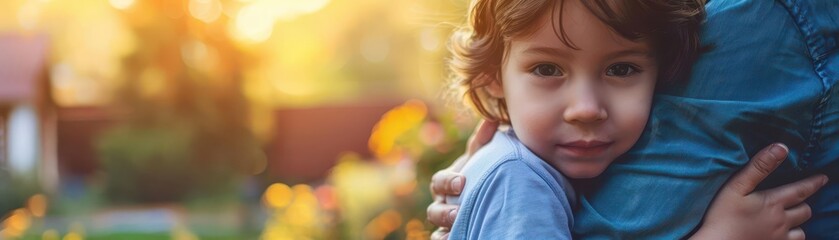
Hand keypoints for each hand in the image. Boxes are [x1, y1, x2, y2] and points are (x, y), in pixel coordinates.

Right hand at [427, 120, 497, 239]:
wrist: (489, 195)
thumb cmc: (482, 174)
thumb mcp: (482, 159)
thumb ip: (483, 142)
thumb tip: (491, 119)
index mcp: (447, 183)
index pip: (439, 182)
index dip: (448, 182)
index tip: (462, 182)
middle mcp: (442, 203)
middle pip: (434, 209)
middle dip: (444, 211)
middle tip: (460, 211)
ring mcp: (445, 221)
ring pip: (437, 226)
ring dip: (445, 226)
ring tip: (460, 225)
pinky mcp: (451, 235)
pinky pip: (440, 239)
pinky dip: (444, 239)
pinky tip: (452, 239)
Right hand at [692, 143, 827, 239]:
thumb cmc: (723, 215)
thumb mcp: (736, 186)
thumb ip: (759, 167)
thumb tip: (781, 148)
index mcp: (773, 202)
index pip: (801, 190)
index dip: (814, 183)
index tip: (823, 178)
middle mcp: (781, 220)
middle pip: (805, 211)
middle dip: (804, 203)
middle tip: (800, 199)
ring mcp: (779, 237)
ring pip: (802, 230)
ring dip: (799, 223)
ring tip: (791, 218)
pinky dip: (792, 237)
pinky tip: (784, 235)